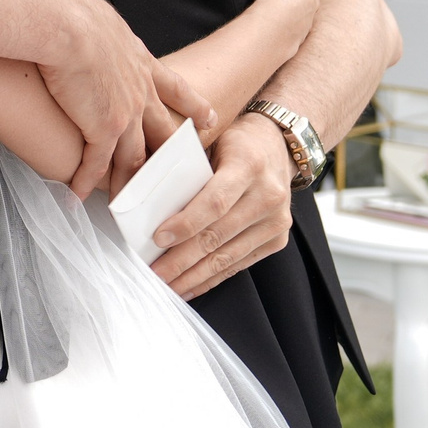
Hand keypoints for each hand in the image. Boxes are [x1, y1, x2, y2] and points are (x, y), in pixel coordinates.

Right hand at [40, 0, 217, 198]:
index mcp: (141, 63)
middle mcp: (140, 92)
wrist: (66, 24)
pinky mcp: (102, 128)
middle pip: (162, 133)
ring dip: (129, 182)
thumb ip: (105, 37)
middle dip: (170, 158)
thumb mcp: (102, 24)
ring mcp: (126, 114)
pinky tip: (78, 194)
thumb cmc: (72, 15)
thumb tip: (91, 31)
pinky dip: (87, 181)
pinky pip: (97, 164)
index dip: (194, 106)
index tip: (208, 120)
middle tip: (178, 178)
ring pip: (133, 158)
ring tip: (127, 203)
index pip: (176, 89)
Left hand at [149, 111, 295, 297]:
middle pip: (218, 235)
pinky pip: (238, 265)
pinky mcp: (276, 240)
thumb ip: (187, 169)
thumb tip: (148, 204)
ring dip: (193, 276)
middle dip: (181, 260)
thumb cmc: (235, 142)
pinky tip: (189, 286)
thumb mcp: (212, 141)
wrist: (279, 146)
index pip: (214, 202)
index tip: (158, 238)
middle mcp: (268, 196)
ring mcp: (275, 222)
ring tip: (166, 286)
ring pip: (227, 257)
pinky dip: (211, 278)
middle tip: (153, 273)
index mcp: (249, 165)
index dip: (186, 224)